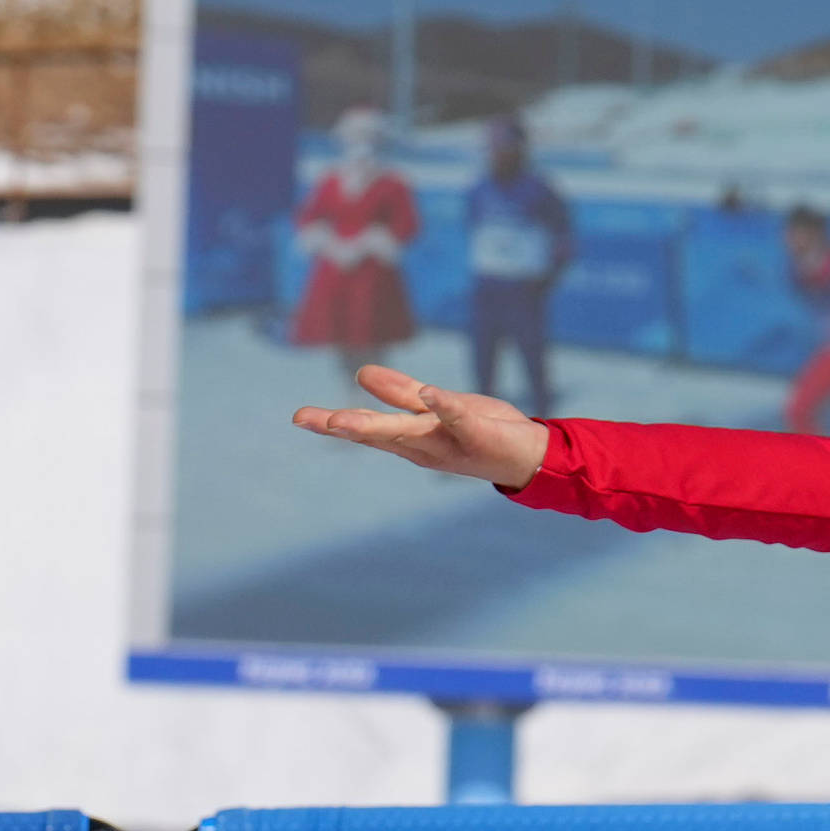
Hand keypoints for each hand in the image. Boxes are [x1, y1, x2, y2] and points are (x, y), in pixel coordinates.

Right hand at [295, 364, 549, 485]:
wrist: (532, 457)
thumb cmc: (482, 431)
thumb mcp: (437, 408)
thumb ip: (402, 393)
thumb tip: (362, 373)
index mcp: (411, 437)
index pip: (367, 428)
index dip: (332, 423)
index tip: (298, 418)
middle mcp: (424, 445)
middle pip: (379, 434)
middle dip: (344, 427)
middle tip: (309, 421)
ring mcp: (449, 442)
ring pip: (408, 432)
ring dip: (377, 426)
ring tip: (344, 420)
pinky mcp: (477, 433)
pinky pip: (456, 418)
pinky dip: (442, 406)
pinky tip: (426, 394)